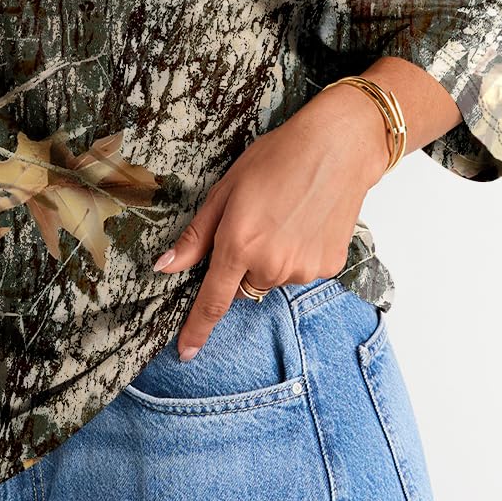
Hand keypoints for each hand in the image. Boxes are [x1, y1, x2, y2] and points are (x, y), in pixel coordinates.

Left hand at [152, 86, 391, 360]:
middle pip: (246, 283)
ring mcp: (302, 269)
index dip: (196, 330)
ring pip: (275, 277)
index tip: (184, 353)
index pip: (212, 303)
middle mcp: (270, 264)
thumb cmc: (277, 158)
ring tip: (287, 215)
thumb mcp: (226, 190)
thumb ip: (196, 236)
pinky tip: (308, 222)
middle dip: (244, 262)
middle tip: (259, 221)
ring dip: (274, 258)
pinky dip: (300, 254)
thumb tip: (164, 266)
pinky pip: (302, 271)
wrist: (337, 148)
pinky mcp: (329, 267)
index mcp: (238, 245)